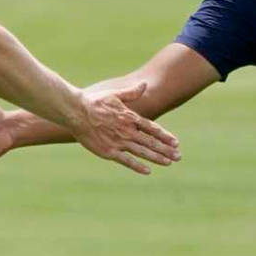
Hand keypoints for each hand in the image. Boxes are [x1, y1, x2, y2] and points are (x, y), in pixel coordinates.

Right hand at [65, 81, 180, 174]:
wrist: (77, 112)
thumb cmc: (94, 102)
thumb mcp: (115, 95)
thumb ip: (132, 92)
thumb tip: (145, 84)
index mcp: (130, 118)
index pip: (152, 128)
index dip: (165, 136)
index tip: (176, 142)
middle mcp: (128, 131)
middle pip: (151, 142)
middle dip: (166, 149)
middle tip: (178, 156)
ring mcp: (119, 142)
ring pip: (142, 152)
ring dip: (157, 158)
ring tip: (169, 162)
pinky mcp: (109, 151)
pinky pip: (126, 161)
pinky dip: (138, 166)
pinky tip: (148, 171)